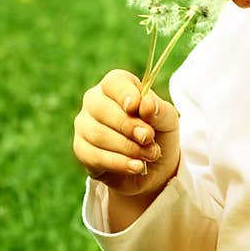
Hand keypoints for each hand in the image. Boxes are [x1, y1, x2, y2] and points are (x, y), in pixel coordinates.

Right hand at [73, 69, 179, 196]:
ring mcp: (84, 125)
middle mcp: (95, 101)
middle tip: (149, 138)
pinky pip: (95, 155)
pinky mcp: (81, 149)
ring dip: (128, 147)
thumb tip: (146, 105)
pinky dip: (119, 162)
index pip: (114, 83)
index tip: (135, 107)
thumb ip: (159, 110)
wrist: (153, 168)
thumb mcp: (167, 120)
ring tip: (149, 155)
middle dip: (129, 126)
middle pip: (102, 108)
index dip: (124, 94)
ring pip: (98, 134)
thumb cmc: (158, 135)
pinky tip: (136, 167)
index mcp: (117, 86)